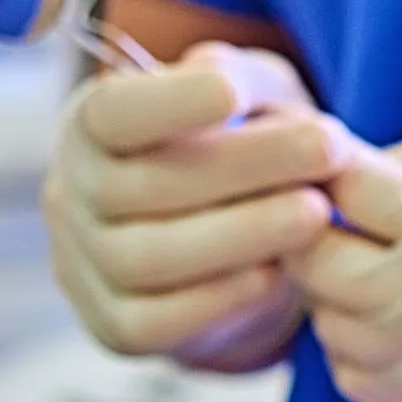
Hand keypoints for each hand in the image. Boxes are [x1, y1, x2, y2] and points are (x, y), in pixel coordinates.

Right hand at [43, 43, 345, 371]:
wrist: (239, 246)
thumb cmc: (240, 148)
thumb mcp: (248, 96)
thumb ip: (236, 77)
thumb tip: (217, 74)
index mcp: (92, 127)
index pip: (111, 113)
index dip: (168, 102)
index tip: (234, 91)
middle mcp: (73, 195)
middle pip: (142, 185)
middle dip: (242, 166)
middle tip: (327, 149)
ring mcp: (86, 267)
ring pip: (149, 257)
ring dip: (240, 234)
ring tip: (317, 213)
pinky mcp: (117, 328)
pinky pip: (155, 323)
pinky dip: (217, 300)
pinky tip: (276, 276)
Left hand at [286, 125, 401, 401]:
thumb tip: (341, 165)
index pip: (344, 184)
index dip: (326, 155)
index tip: (334, 146)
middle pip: (314, 259)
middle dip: (317, 221)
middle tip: (349, 200)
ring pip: (325, 323)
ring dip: (335, 285)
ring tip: (385, 256)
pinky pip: (356, 376)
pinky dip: (360, 338)